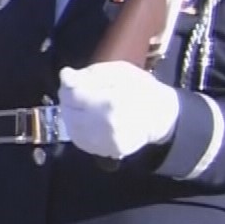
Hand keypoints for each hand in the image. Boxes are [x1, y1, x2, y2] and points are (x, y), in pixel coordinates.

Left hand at [57, 61, 180, 159]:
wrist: (159, 116)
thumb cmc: (141, 88)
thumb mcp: (118, 71)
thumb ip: (90, 74)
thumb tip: (65, 76)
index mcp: (110, 102)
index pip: (71, 95)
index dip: (67, 85)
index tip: (70, 78)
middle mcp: (105, 126)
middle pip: (68, 111)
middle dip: (70, 99)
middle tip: (81, 92)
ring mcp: (104, 142)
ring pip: (71, 126)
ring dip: (73, 113)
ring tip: (87, 104)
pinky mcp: (104, 152)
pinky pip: (80, 139)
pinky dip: (79, 127)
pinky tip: (90, 118)